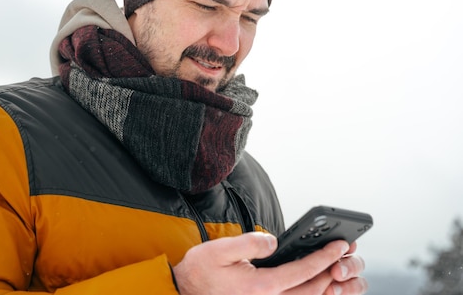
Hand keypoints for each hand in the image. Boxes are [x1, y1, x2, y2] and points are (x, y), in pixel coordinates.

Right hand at [172, 232, 366, 294]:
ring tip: (336, 268)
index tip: (339, 246)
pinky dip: (310, 293)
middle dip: (332, 272)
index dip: (324, 257)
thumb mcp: (221, 249)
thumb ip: (251, 243)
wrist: (186, 291)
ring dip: (325, 285)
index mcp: (261, 287)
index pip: (303, 271)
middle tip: (346, 255)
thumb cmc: (201, 270)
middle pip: (312, 290)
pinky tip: (314, 283)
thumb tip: (275, 241)